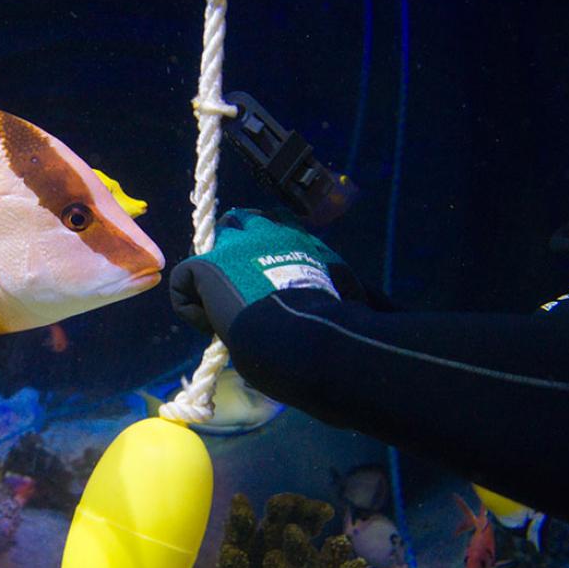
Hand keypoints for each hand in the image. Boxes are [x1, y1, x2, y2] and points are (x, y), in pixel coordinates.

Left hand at [169, 208, 358, 338]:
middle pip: (235, 227)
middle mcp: (269, 231)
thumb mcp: (351, 299)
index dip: (260, 256)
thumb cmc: (336, 329)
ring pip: (207, 255)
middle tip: (234, 300)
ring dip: (211, 287)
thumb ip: (346, 292)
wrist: (309, 340)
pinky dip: (191, 310)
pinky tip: (211, 328)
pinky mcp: (207, 265)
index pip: (271, 229)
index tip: (263, 286)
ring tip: (225, 322)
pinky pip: (183, 283)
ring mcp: (235, 246)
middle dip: (230, 259)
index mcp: (302, 239)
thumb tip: (385, 311)